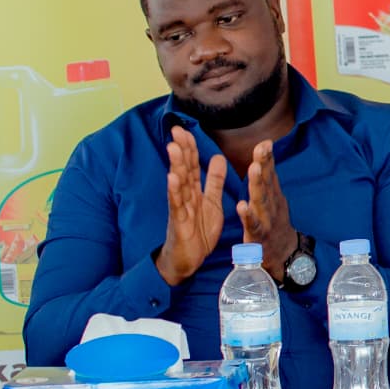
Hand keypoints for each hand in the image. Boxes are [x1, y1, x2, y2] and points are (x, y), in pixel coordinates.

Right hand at [157, 127, 229, 286]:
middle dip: (181, 150)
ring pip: (178, 183)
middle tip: (177, 129)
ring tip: (174, 147)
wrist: (187, 260)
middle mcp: (184, 197)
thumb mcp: (211, 202)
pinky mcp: (179, 222)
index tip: (186, 128)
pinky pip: (177, 204)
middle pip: (182, 169)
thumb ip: (213, 181)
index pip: (191, 165)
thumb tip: (217, 157)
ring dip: (175, 165)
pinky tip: (172, 178)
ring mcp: (180, 208)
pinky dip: (174, 191)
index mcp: (194, 191)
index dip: (190, 147)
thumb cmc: (197, 231)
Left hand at [237, 141, 299, 271]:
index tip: (265, 142)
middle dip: (264, 165)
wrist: (284, 253)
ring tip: (254, 169)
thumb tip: (264, 153)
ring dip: (258, 184)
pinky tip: (242, 206)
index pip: (270, 173)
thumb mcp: (274, 198)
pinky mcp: (259, 235)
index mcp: (273, 195)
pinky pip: (253, 225)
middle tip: (262, 149)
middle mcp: (272, 205)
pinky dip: (248, 215)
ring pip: (261, 200)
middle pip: (268, 183)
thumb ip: (268, 178)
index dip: (268, 158)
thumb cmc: (275, 222)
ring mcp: (267, 220)